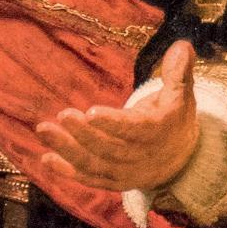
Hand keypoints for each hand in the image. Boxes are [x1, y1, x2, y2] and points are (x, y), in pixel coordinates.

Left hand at [37, 37, 199, 192]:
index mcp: (157, 132)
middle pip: (109, 149)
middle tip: (62, 115)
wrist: (181, 158)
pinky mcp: (113, 181)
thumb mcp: (181, 93)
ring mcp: (126, 172)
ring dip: (68, 150)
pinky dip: (68, 171)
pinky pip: (89, 178)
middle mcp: (141, 156)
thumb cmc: (174, 117)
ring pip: (95, 164)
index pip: (134, 130)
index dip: (113, 123)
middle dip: (83, 134)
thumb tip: (182, 46)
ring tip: (44, 131)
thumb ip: (179, 71)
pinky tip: (47, 158)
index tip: (90, 112)